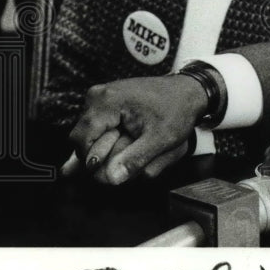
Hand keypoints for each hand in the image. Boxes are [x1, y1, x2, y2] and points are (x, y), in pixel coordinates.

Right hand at [67, 75, 207, 184]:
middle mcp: (97, 95)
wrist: (188, 90)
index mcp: (106, 101)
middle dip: (100, 152)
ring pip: (89, 133)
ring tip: (132, 143)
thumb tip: (111, 179)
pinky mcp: (107, 100)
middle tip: (128, 153)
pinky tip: (127, 138)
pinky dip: (109, 137)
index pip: (81, 141)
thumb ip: (134, 160)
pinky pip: (98, 126)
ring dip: (105, 146)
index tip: (114, 167)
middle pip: (82, 137)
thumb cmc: (177, 111)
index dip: (94, 159)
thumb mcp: (160, 139)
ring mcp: (101, 96)